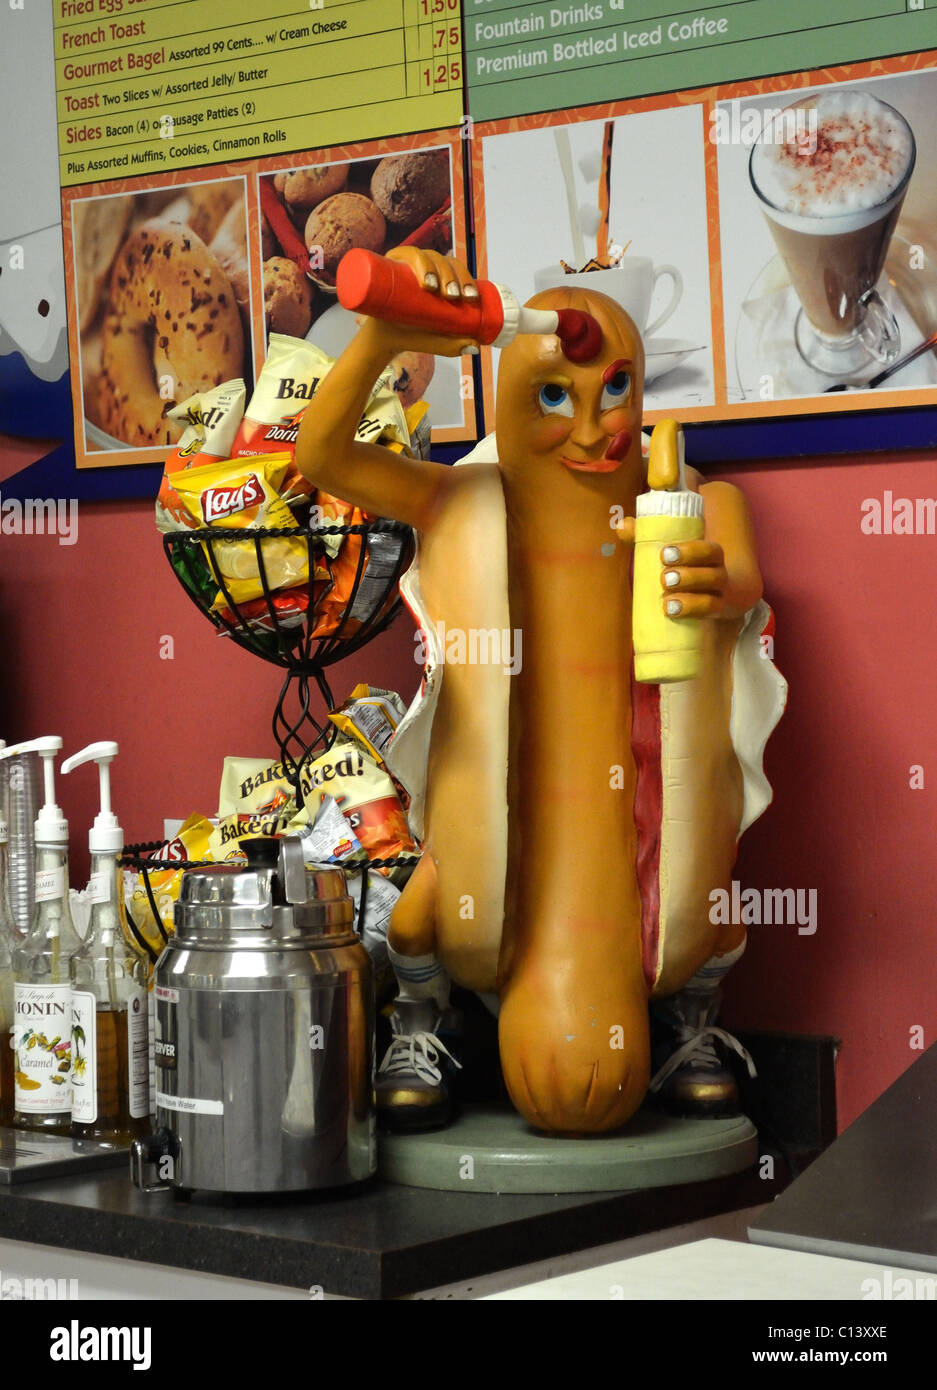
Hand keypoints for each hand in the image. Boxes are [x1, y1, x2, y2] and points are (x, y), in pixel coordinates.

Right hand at [357, 247, 481, 358]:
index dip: (466, 278)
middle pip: (443, 261)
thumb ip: (453, 344)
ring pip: (426, 255)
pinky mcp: (389, 264)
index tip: (470, 297)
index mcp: (440, 276)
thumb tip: (476, 347)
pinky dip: (417, 260)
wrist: (384, 338)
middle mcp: (424, 266)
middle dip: (451, 276)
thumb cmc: (413, 335)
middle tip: (452, 295)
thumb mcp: (436, 341)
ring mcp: (406, 263)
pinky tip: (422, 275)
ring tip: (434, 287)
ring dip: (434, 268)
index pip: (457, 269)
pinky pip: (404, 252)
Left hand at [616, 518, 727, 617]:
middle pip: (714, 575)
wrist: (694, 595)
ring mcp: (717, 597)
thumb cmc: (674, 567)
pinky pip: (710, 617)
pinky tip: (674, 614)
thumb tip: (622, 526)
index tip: (664, 554)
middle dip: (689, 577)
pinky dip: (693, 614)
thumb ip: (642, 536)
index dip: (690, 551)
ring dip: (690, 601)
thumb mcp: (660, 551)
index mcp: (708, 556)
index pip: (709, 550)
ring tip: (666, 603)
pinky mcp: (712, 616)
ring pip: (712, 599)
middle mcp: (717, 575)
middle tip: (663, 579)